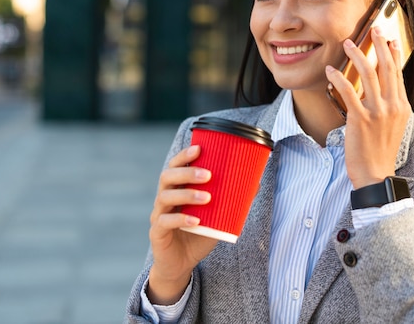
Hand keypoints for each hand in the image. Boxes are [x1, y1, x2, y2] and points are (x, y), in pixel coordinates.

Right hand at [147, 145, 218, 304]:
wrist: (181, 264)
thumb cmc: (198, 234)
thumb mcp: (216, 216)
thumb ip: (230, 200)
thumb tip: (255, 183)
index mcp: (176, 189)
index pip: (175, 166)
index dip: (184, 156)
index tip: (199, 148)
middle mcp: (164, 198)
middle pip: (167, 177)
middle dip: (187, 173)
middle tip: (209, 175)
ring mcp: (158, 215)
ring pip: (165, 197)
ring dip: (187, 194)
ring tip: (207, 198)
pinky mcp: (157, 233)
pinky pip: (165, 222)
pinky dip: (181, 219)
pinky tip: (196, 221)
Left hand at [325, 27, 410, 188]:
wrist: (376, 174)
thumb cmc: (380, 152)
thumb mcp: (392, 127)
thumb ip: (388, 107)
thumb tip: (378, 91)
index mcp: (401, 107)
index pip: (398, 74)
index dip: (393, 54)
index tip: (390, 38)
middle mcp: (392, 106)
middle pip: (387, 68)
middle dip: (379, 45)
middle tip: (373, 28)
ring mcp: (378, 112)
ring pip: (369, 75)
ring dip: (357, 55)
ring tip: (347, 43)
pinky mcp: (360, 120)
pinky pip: (348, 93)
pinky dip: (338, 78)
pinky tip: (330, 70)